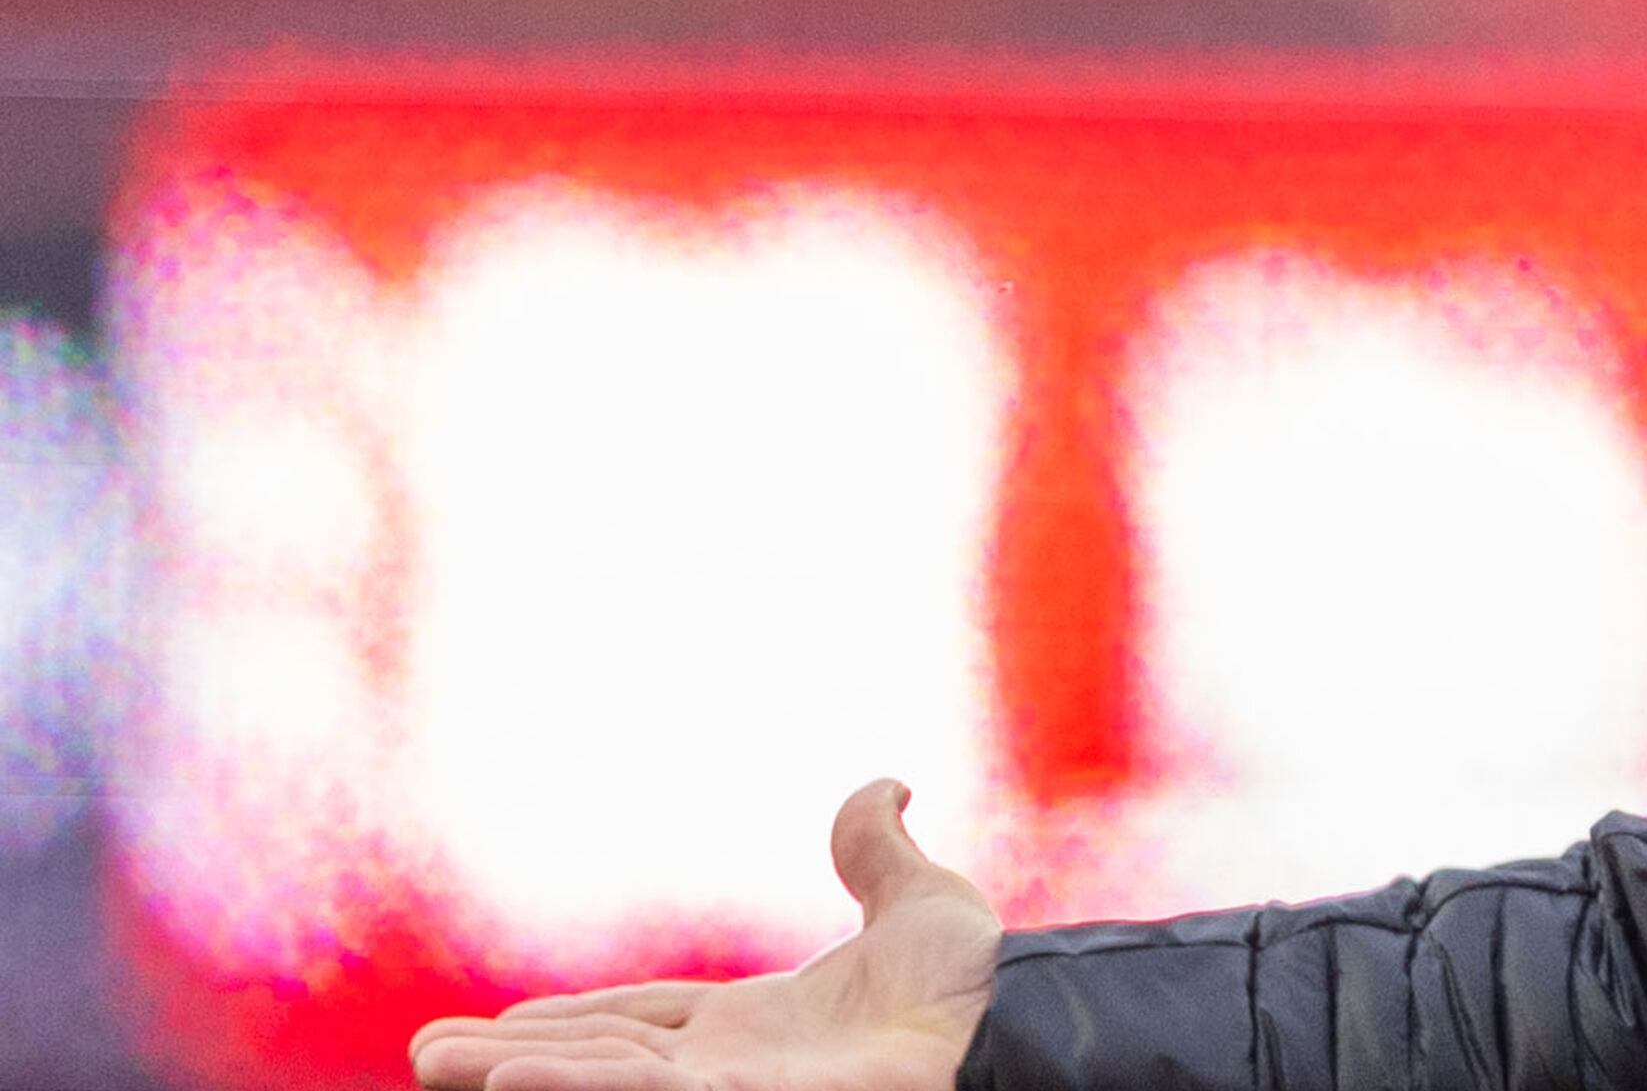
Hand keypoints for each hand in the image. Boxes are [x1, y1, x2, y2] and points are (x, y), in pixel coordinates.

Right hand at [411, 780, 998, 1090]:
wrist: (1017, 1014)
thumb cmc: (977, 983)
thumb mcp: (919, 902)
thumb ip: (877, 852)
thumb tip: (884, 788)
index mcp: (757, 1028)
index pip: (640, 1024)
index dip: (571, 1022)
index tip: (496, 1026)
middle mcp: (735, 1068)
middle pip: (601, 1062)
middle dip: (514, 1060)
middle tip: (426, 1060)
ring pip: (607, 1083)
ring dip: (524, 1074)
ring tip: (439, 1067)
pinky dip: (580, 1085)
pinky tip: (514, 1074)